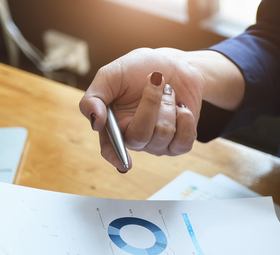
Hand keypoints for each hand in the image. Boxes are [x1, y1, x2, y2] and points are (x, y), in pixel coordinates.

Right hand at [79, 48, 243, 171]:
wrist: (174, 65)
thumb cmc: (139, 69)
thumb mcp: (111, 75)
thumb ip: (94, 97)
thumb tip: (94, 123)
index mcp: (113, 124)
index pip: (110, 149)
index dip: (115, 156)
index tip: (125, 163)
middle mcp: (134, 137)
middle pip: (140, 136)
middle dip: (151, 104)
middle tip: (156, 80)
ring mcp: (157, 143)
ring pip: (163, 134)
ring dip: (168, 104)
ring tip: (167, 91)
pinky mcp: (179, 143)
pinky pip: (184, 142)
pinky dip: (185, 119)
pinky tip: (181, 107)